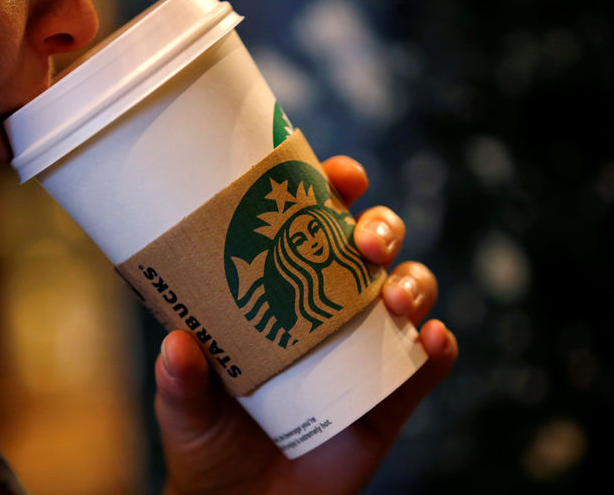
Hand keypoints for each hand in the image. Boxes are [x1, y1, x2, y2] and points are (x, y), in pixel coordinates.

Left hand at [154, 156, 457, 494]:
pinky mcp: (390, 396)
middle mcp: (332, 307)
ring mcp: (366, 348)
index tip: (339, 175)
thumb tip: (176, 344)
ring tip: (398, 301)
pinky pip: (426, 365)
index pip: (315, 221)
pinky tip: (430, 341)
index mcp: (285, 288)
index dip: (334, 187)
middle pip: (373, 247)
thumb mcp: (184, 406)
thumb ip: (179, 380)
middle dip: (382, 227)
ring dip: (416, 283)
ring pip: (411, 292)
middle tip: (365, 240)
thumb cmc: (209, 439)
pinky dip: (438, 349)